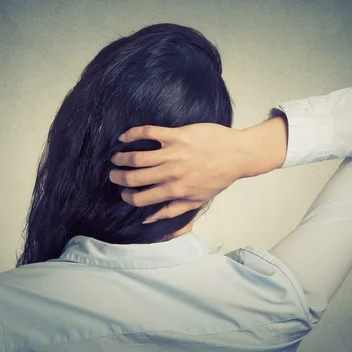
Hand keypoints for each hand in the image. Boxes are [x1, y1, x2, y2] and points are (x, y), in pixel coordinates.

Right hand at [109, 123, 247, 223]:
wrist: (238, 154)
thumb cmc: (218, 178)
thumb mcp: (197, 200)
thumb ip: (171, 210)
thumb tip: (148, 219)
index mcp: (175, 191)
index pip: (141, 198)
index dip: (127, 196)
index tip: (123, 192)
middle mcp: (172, 173)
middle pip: (134, 177)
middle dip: (118, 177)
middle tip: (113, 174)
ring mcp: (173, 153)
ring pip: (137, 157)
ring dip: (122, 158)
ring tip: (116, 157)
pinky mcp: (176, 135)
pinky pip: (148, 133)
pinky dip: (132, 134)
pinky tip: (124, 137)